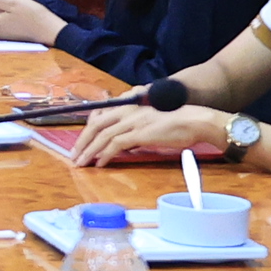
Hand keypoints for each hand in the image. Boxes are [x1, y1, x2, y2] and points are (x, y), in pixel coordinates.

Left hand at [71, 104, 231, 166]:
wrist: (196, 121)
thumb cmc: (178, 125)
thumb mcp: (151, 124)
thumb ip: (136, 132)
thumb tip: (126, 146)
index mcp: (130, 107)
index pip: (101, 116)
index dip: (87, 130)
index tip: (80, 143)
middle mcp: (129, 110)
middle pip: (96, 125)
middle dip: (82, 141)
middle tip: (74, 155)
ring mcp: (134, 121)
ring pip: (103, 135)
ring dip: (89, 150)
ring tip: (81, 162)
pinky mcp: (140, 133)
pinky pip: (116, 144)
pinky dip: (105, 155)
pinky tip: (99, 163)